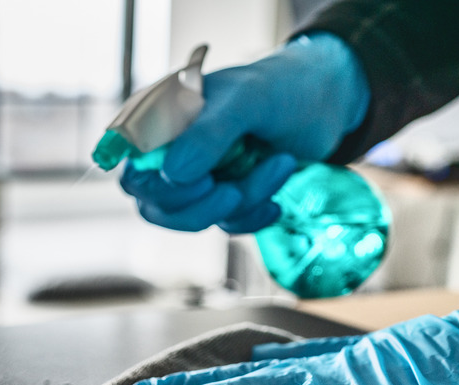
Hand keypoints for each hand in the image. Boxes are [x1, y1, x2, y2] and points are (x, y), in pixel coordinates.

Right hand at [121, 33, 369, 233]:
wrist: (328, 101)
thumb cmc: (282, 87)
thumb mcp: (246, 101)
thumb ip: (207, 135)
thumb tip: (172, 175)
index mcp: (159, 120)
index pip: (131, 167)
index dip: (156, 186)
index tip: (202, 182)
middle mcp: (169, 151)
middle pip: (153, 203)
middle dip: (199, 206)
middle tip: (236, 191)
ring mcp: (196, 178)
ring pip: (192, 218)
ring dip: (241, 202)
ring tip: (279, 165)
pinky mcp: (223, 198)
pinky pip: (225, 224)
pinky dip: (253, 216)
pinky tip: (276, 199)